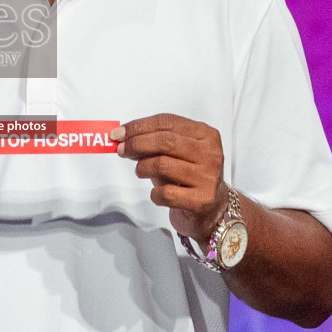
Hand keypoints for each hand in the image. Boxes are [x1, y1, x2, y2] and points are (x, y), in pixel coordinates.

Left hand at [112, 113, 226, 241]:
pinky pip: (166, 193)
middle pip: (165, 141)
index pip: (167, 122)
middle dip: (137, 144)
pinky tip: (157, 194)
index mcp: (205, 135)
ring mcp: (208, 177)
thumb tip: (123, 138)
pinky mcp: (202, 200)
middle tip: (121, 150)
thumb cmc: (188, 177)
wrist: (212, 209)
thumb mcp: (175, 154)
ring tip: (140, 172)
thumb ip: (154, 142)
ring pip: (163, 165)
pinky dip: (154, 194)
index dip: (139, 126)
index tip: (119, 133)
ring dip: (143, 168)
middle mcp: (211, 154)